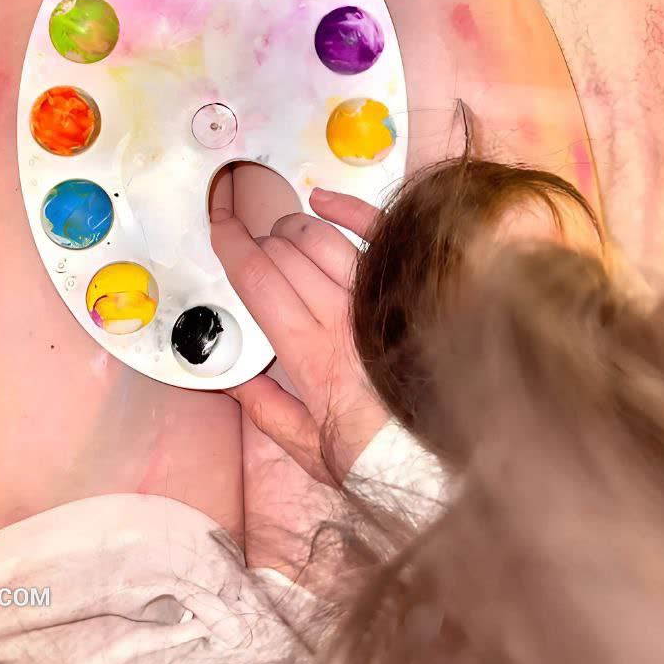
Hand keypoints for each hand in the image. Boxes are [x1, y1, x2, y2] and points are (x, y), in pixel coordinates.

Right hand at [210, 188, 387, 484]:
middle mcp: (344, 322)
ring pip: (323, 240)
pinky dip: (347, 209)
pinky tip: (324, 201)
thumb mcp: (311, 449)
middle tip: (251, 244)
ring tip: (282, 231)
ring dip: (294, 226)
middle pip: (286, 255)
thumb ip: (266, 410)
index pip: (260, 282)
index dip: (232, 246)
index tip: (218, 226)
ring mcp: (378, 301)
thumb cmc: (380, 458)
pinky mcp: (407, 288)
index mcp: (312, 358)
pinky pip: (375, 233)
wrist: (446, 462)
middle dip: (259, 239)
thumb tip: (230, 376)